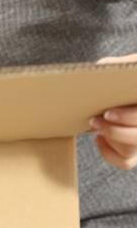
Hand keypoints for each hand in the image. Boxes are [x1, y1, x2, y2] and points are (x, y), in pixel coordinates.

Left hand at [91, 55, 136, 169]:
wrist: (128, 86)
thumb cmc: (131, 73)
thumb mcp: (131, 65)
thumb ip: (120, 66)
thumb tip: (104, 67)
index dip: (126, 118)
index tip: (107, 113)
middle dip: (114, 131)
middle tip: (94, 120)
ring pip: (132, 152)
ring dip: (110, 140)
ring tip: (95, 124)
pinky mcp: (134, 150)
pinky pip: (125, 162)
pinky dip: (109, 153)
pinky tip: (99, 138)